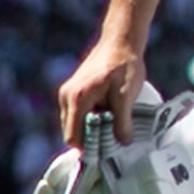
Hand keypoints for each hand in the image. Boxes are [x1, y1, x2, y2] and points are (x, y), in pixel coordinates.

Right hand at [57, 30, 147, 148]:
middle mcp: (66, 96)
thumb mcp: (126, 95)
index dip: (88, 148)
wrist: (121, 41)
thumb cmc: (123, 65)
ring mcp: (68, 92)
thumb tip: (123, 143)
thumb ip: (122, 121)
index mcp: (76, 99)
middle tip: (112, 137)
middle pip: (72, 132)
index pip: (73, 137)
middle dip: (91, 138)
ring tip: (112, 123)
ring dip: (91, 127)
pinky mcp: (73, 89)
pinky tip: (108, 112)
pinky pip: (77, 113)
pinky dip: (90, 117)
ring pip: (75, 123)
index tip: (106, 151)